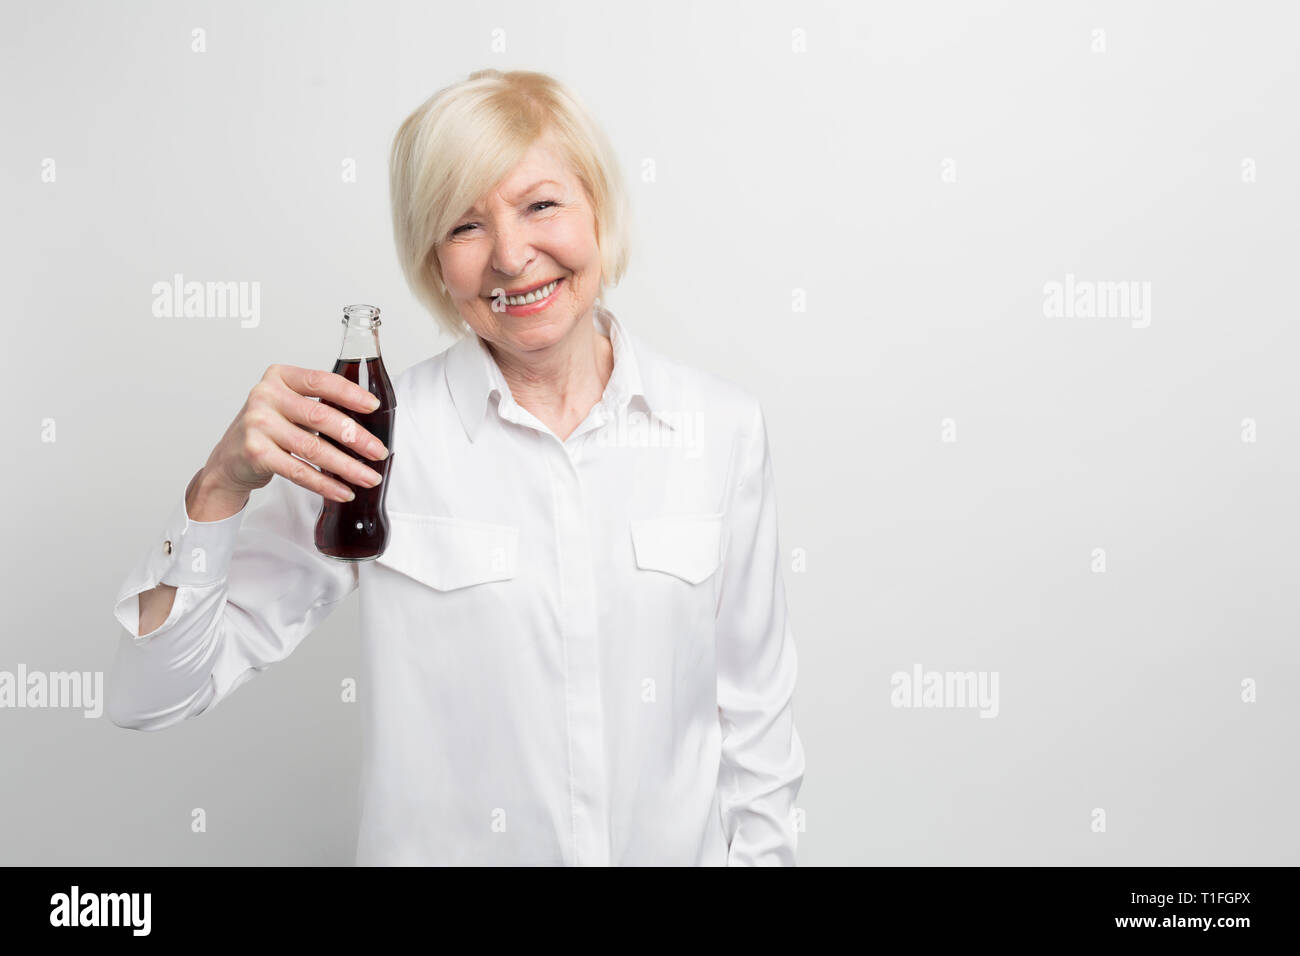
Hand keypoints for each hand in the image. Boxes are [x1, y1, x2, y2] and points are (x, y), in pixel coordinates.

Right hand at [200, 363, 388, 503]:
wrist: (228, 459)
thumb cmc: (266, 429)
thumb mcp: (287, 406)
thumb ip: (317, 404)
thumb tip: (368, 423)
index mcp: (279, 377)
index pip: (320, 380)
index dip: (350, 393)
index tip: (374, 407)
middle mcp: (265, 396)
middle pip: (321, 416)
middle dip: (356, 437)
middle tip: (379, 451)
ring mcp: (258, 425)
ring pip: (313, 448)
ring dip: (347, 466)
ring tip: (369, 477)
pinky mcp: (255, 453)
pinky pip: (299, 471)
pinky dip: (325, 484)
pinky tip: (343, 491)